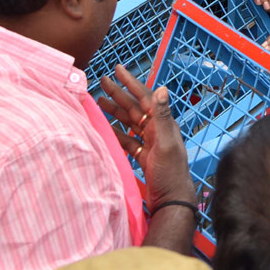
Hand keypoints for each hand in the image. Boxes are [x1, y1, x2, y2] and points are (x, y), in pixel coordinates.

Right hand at [98, 64, 194, 207]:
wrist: (171, 199)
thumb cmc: (170, 173)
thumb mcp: (166, 143)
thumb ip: (162, 117)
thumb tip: (162, 88)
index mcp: (163, 123)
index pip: (145, 97)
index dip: (131, 83)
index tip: (118, 70)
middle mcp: (157, 130)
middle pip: (135, 107)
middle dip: (119, 93)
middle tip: (102, 81)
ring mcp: (149, 143)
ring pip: (129, 122)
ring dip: (115, 111)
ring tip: (98, 101)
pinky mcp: (142, 156)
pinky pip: (126, 139)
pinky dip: (115, 132)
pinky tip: (104, 127)